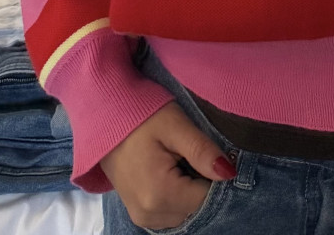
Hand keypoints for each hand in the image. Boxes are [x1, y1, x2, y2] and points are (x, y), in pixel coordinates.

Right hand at [100, 101, 235, 230]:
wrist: (103, 118)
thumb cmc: (140, 116)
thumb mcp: (175, 126)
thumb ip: (202, 151)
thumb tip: (230, 173)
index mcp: (160, 194)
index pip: (208, 199)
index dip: (219, 178)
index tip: (218, 155)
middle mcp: (150, 214)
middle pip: (197, 208)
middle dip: (205, 184)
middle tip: (200, 154)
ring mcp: (142, 218)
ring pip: (186, 212)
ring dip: (193, 191)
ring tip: (184, 160)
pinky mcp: (139, 214)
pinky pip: (172, 213)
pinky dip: (181, 196)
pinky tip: (176, 172)